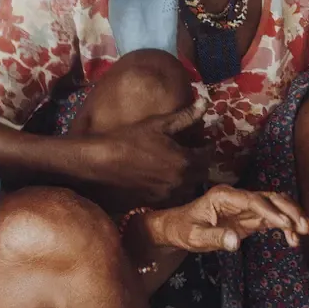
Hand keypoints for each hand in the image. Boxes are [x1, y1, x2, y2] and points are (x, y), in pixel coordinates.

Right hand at [86, 98, 209, 206]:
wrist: (100, 163)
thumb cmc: (128, 140)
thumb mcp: (158, 124)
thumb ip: (186, 116)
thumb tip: (206, 103)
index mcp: (185, 161)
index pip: (208, 156)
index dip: (207, 148)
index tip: (203, 142)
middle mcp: (180, 182)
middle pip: (201, 175)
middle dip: (200, 164)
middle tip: (192, 154)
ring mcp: (167, 195)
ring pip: (189, 189)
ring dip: (188, 179)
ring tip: (178, 168)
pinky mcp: (155, 204)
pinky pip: (173, 199)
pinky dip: (173, 190)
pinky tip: (162, 179)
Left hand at [150, 185, 308, 253]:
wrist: (177, 227)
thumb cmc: (183, 230)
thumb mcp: (194, 237)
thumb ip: (214, 238)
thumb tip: (235, 241)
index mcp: (224, 196)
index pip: (252, 200)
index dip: (270, 211)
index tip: (286, 224)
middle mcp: (237, 197)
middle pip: (270, 197)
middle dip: (289, 210)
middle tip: (304, 226)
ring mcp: (245, 207)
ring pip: (275, 205)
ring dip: (292, 215)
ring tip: (306, 230)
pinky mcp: (249, 217)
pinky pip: (272, 218)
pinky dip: (285, 226)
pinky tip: (293, 238)